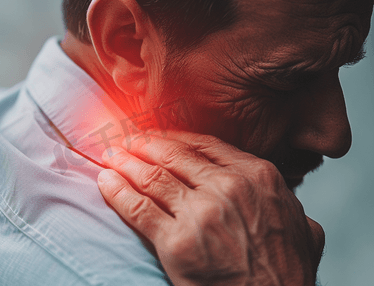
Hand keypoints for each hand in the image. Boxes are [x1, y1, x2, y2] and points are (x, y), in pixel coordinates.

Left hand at [97, 131, 323, 285]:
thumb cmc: (288, 271)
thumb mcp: (301, 226)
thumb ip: (283, 200)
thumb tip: (277, 192)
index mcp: (256, 176)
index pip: (205, 145)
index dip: (174, 137)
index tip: (156, 135)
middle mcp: (226, 187)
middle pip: (173, 156)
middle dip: (144, 145)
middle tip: (125, 140)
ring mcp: (200, 213)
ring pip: (152, 177)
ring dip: (125, 163)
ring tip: (110, 157)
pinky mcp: (176, 242)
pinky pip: (138, 208)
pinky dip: (117, 192)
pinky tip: (105, 182)